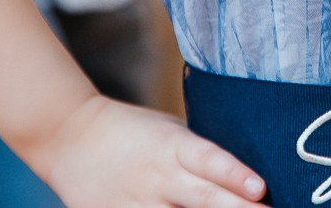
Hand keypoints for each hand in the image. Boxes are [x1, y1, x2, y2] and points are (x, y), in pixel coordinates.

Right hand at [34, 94, 263, 207]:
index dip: (235, 175)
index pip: (208, 159)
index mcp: (172, 145)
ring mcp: (135, 203)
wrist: (69, 135)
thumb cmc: (132, 132)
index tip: (261, 189)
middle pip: (203, 199)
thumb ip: (200, 155)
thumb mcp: (169, 131)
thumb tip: (246, 181)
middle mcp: (157, 175)